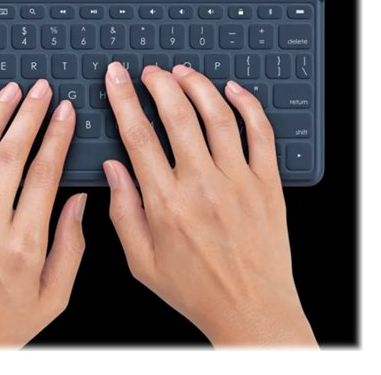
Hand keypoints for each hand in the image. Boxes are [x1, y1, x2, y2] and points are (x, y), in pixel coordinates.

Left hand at [0, 80, 85, 346]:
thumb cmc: (1, 326)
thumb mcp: (53, 297)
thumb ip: (71, 246)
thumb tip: (78, 202)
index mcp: (24, 245)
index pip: (44, 174)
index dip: (57, 136)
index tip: (65, 112)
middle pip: (10, 155)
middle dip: (29, 115)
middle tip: (41, 90)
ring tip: (10, 93)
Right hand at [102, 62, 316, 346]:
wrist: (250, 309)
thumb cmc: (194, 289)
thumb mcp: (141, 261)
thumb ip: (122, 211)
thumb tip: (112, 168)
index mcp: (166, 204)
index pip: (138, 136)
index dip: (123, 99)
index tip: (116, 78)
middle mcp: (202, 186)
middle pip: (177, 115)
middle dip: (158, 83)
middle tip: (149, 71)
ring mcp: (238, 181)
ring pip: (217, 115)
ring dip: (197, 85)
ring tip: (182, 72)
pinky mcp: (267, 183)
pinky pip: (260, 133)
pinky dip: (247, 104)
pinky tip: (233, 90)